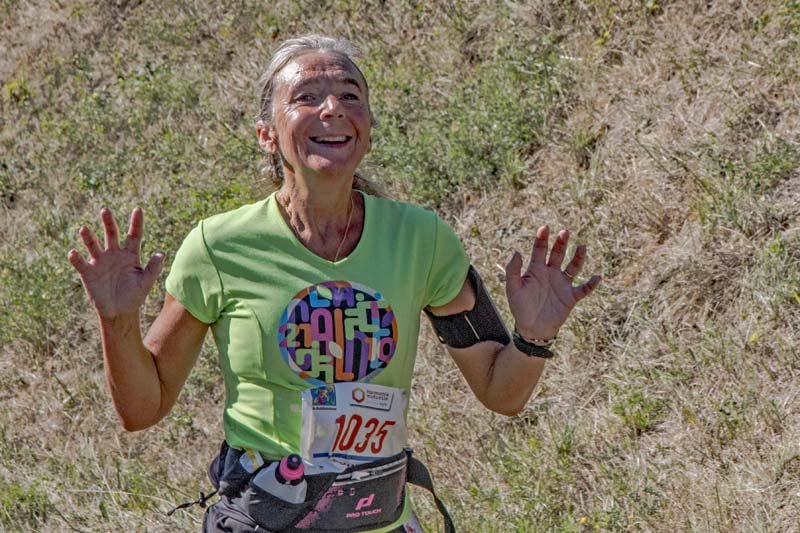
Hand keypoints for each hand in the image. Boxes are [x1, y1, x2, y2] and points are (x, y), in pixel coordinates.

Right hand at [68, 208, 163, 318]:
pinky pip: (80, 262)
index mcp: (131, 255)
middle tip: (105, 211)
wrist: (120, 312)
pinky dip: (76, 257)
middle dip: (108, 223)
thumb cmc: (135, 296)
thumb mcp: (146, 282)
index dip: (136, 223)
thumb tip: (161, 254)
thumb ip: (153, 268)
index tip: (138, 209)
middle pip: (111, 234)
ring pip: (93, 244)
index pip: (134, 235)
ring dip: (88, 237)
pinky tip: (74, 252)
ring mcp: (100, 261)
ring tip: (84, 229)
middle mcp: (114, 254)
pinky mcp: (88, 272)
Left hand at [505, 225, 600, 339]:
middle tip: (565, 232)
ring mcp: (562, 284)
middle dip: (561, 243)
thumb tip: (517, 251)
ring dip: (578, 257)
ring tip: (582, 247)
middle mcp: (551, 273)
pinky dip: (591, 284)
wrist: (532, 329)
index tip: (545, 228)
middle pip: (558, 254)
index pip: (540, 250)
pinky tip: (596, 277)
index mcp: (536, 269)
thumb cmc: (520, 308)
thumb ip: (513, 271)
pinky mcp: (571, 297)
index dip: (542, 238)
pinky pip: (584, 288)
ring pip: (573, 267)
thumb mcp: (513, 289)